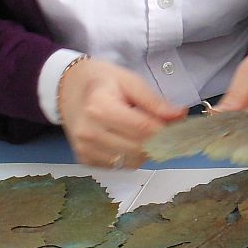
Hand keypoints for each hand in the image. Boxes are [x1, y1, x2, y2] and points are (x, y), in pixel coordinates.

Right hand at [58, 57, 185, 168]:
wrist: (67, 89)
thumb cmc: (102, 82)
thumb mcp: (130, 82)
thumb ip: (154, 102)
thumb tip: (180, 116)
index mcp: (100, 108)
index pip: (144, 129)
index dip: (167, 130)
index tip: (180, 125)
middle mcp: (90, 133)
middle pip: (140, 148)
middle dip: (158, 140)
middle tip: (163, 126)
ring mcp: (85, 150)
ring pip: (133, 162)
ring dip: (145, 150)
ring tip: (141, 130)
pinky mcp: (85, 161)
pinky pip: (120, 166)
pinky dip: (131, 156)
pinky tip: (126, 139)